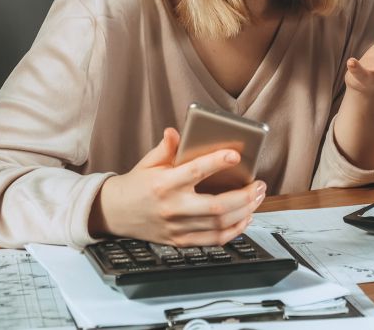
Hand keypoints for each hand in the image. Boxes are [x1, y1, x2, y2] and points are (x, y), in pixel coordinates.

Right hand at [88, 128, 265, 245]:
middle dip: (245, 195)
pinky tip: (245, 218)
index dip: (217, 162)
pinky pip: (213, 240)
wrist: (113, 214)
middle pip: (217, 205)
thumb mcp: (148, 162)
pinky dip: (234, 231)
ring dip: (245, 211)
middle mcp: (172, 207)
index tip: (235, 155)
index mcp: (163, 184)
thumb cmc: (136, 184)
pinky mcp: (180, 241)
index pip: (195, 171)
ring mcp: (177, 228)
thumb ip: (166, 148)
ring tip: (258, 197)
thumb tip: (176, 132)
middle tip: (260, 184)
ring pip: (219, 224)